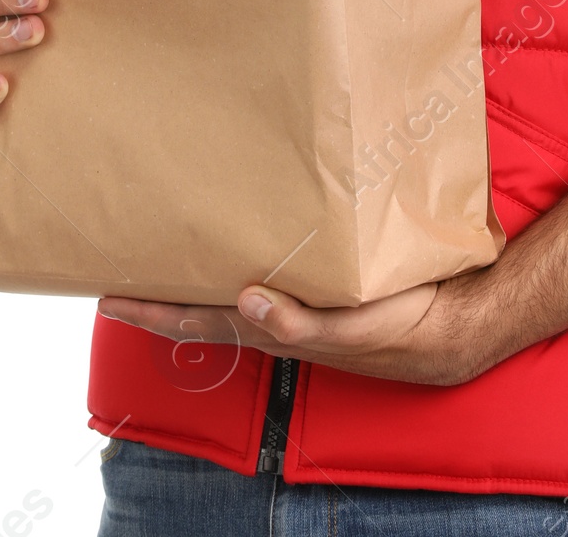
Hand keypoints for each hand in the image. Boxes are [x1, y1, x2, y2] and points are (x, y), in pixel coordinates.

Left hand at [98, 265, 507, 388]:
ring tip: (172, 250)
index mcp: (279, 327)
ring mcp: (301, 303)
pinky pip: (272, 272)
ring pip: (234, 288)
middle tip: (123, 268)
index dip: (154, 311)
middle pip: (205, 306)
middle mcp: (280, 316)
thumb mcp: (354, 327)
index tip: (109, 297)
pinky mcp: (325, 286)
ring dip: (201, 276)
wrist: (457, 326)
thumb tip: (247, 300)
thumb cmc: (405, 328)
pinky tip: (249, 240)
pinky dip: (247, 261)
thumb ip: (302, 323)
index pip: (201, 320)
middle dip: (164, 293)